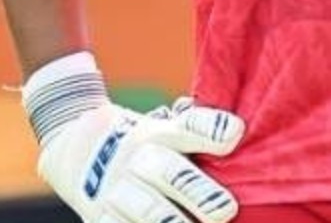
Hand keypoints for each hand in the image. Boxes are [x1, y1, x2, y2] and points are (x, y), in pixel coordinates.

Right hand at [23, 55, 244, 222]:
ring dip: (171, 222)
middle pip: (170, 172)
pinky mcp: (101, 218)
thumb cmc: (152, 144)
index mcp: (161, 132)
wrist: (80, 148)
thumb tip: (240, 137)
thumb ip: (202, 133)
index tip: (236, 135)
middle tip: (227, 209)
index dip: (211, 130)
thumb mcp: (170, 128)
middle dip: (198, 191)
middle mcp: (139, 158)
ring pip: (147, 210)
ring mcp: (117, 190)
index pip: (189, 126)